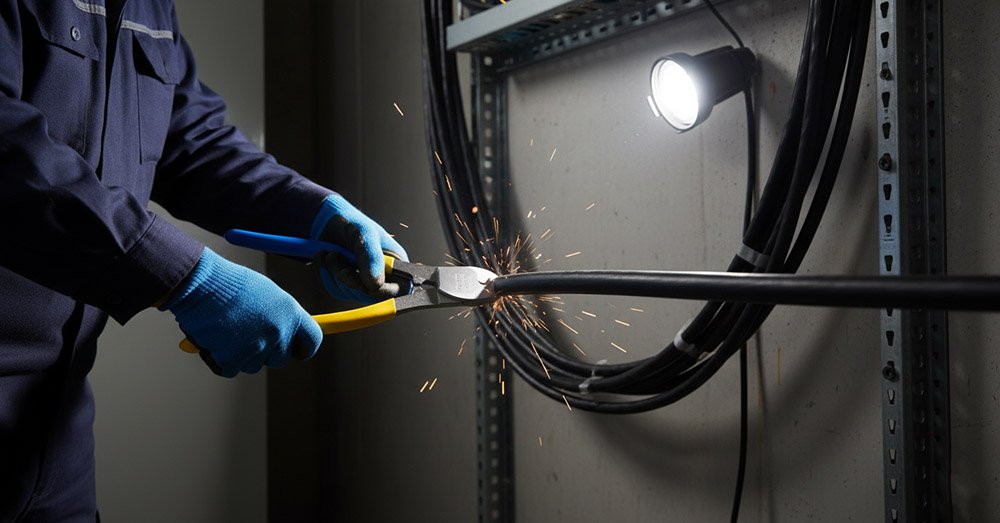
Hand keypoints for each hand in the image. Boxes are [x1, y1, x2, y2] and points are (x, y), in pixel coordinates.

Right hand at [163, 248, 321, 376]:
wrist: (201, 284)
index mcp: (291, 313)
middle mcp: (278, 333)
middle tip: (249, 336)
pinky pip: (231, 368)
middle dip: (267, 352)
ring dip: (243, 354)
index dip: (304, 348)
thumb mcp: (267, 294)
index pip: (312, 340)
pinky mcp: (232, 360)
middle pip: (281, 358)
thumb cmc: (231, 284)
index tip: (297, 350)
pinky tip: (215, 338)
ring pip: (254, 365)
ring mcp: (256, 348)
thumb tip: (287, 332)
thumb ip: (280, 316)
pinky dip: (222, 358)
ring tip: (228, 329)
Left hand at [310, 194, 408, 302]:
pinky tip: (326, 259)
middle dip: (350, 278)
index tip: (366, 284)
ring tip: (331, 253)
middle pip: (371, 295)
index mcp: (396, 263)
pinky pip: (336, 290)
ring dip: (334, 273)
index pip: (399, 289)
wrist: (327, 221)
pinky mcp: (346, 284)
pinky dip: (326, 275)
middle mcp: (382, 275)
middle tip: (337, 257)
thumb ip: (372, 258)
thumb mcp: (365, 234)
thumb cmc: (352, 223)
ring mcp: (363, 281)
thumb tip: (376, 285)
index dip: (383, 291)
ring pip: (350, 293)